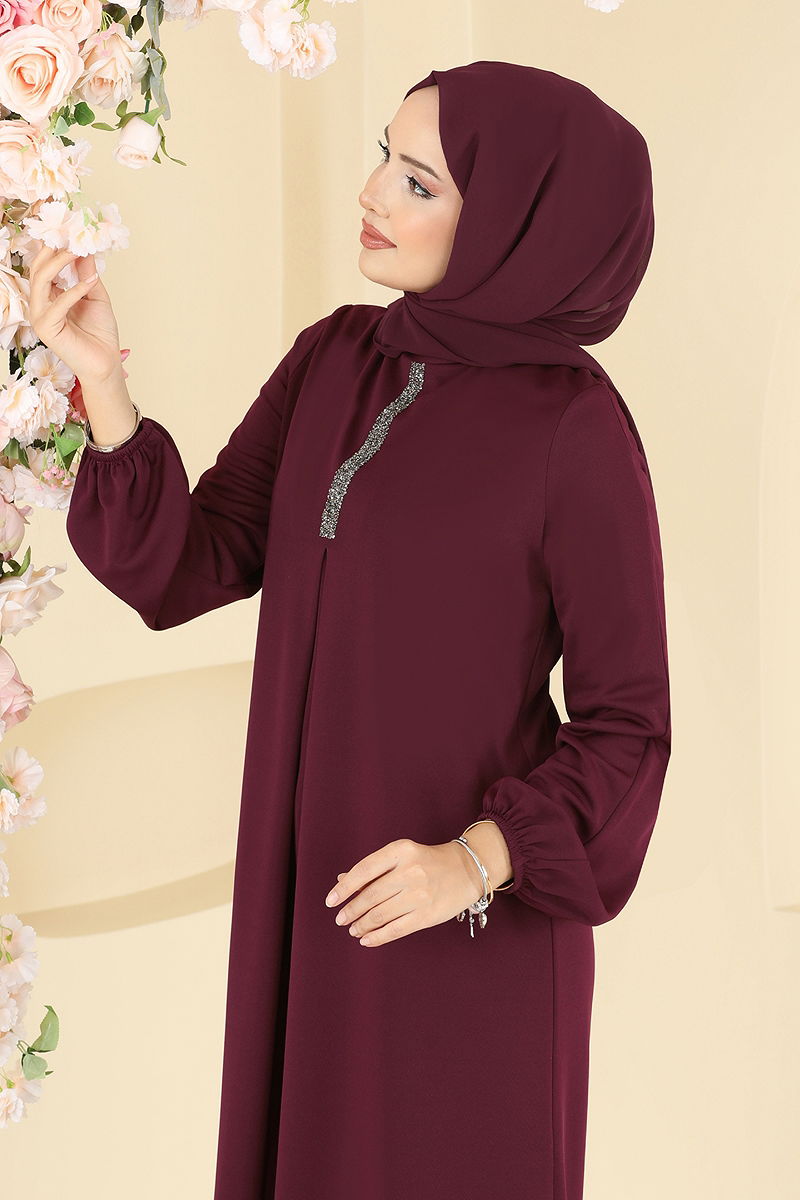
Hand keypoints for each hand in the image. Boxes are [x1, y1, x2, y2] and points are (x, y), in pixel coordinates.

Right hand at [27, 242, 123, 386]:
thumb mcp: (96, 294)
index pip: (43, 264)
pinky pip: (56, 304)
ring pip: (40, 280)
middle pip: (38, 267)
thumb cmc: (100, 333)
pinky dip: (74, 291)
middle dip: (53, 248)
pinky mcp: (46, 329)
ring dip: (60, 263)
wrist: (106, 363)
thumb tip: (85, 247)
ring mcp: (40, 316)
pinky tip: (90, 282)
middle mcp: (40, 303)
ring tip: (78, 250)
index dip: (52, 245)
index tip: (67, 226)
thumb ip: (87, 272)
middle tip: (72, 233)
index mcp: (49, 294)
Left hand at [324, 837, 484, 947]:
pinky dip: (377, 936)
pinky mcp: (427, 915)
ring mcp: (419, 894)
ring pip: (380, 914)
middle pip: (370, 895)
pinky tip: (366, 939)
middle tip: (341, 918)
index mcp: (400, 851)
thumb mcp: (402, 855)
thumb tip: (342, 881)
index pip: (363, 870)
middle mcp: (410, 871)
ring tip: (353, 929)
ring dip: (361, 924)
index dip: (344, 888)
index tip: (330, 901)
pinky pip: (395, 929)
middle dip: (351, 910)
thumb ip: (374, 868)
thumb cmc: (428, 861)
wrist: (467, 870)